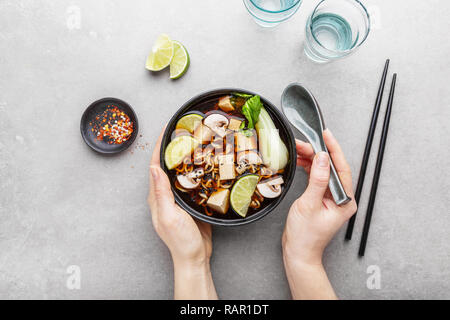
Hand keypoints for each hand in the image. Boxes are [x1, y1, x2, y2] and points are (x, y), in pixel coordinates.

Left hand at [148, 128, 216, 298]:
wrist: (194, 257)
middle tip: (185, 131)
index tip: (168, 129)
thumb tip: (154, 168)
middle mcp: (165, 195)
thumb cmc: (181, 241)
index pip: (156, 165)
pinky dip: (196, 169)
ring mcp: (178, 198)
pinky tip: (205, 164)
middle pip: (167, 165)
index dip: (161, 146)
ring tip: (196, 142)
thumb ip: (161, 193)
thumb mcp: (170, 216)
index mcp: (157, 196)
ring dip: (185, 156)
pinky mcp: (190, 202)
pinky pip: (191, 181)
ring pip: (180, 171)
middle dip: (173, 146)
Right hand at [282, 129, 356, 298]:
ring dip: (313, 159)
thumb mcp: (309, 205)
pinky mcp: (323, 199)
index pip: (342, 168)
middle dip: (319, 152)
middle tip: (305, 141)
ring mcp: (332, 199)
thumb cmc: (305, 236)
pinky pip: (318, 178)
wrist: (298, 253)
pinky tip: (302, 162)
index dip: (333, 149)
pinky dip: (310, 168)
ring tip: (300, 149)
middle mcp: (342, 199)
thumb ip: (317, 180)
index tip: (326, 135)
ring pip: (324, 171)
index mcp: (344, 201)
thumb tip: (321, 159)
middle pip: (333, 168)